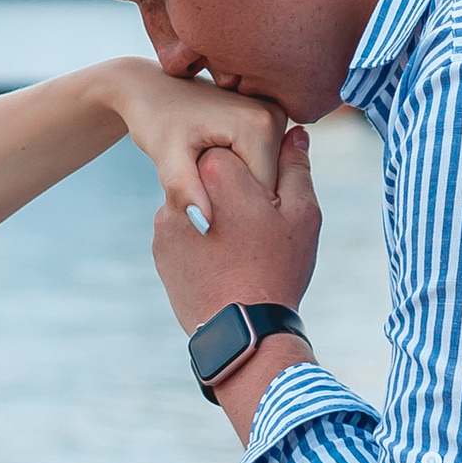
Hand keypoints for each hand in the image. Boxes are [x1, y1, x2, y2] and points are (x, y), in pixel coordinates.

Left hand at [98, 58, 285, 216]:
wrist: (151, 88)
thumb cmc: (155, 119)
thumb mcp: (165, 156)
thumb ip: (184, 190)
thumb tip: (204, 225)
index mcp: (259, 125)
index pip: (265, 191)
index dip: (234, 206)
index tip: (201, 197)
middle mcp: (275, 114)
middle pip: (270, 182)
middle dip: (237, 192)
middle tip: (198, 179)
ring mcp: (276, 113)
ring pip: (268, 174)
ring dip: (240, 182)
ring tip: (204, 168)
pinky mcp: (271, 117)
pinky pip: (264, 160)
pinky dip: (241, 170)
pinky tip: (213, 159)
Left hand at [151, 124, 319, 336]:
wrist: (241, 329)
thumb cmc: (277, 268)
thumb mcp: (302, 214)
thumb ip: (295, 167)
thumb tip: (294, 133)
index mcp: (219, 169)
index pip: (237, 143)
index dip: (258, 166)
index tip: (269, 194)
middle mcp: (183, 187)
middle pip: (213, 172)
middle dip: (235, 187)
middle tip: (256, 221)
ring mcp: (166, 220)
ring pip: (198, 201)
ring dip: (216, 212)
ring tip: (240, 246)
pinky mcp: (159, 247)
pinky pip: (184, 230)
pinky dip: (201, 238)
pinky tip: (222, 261)